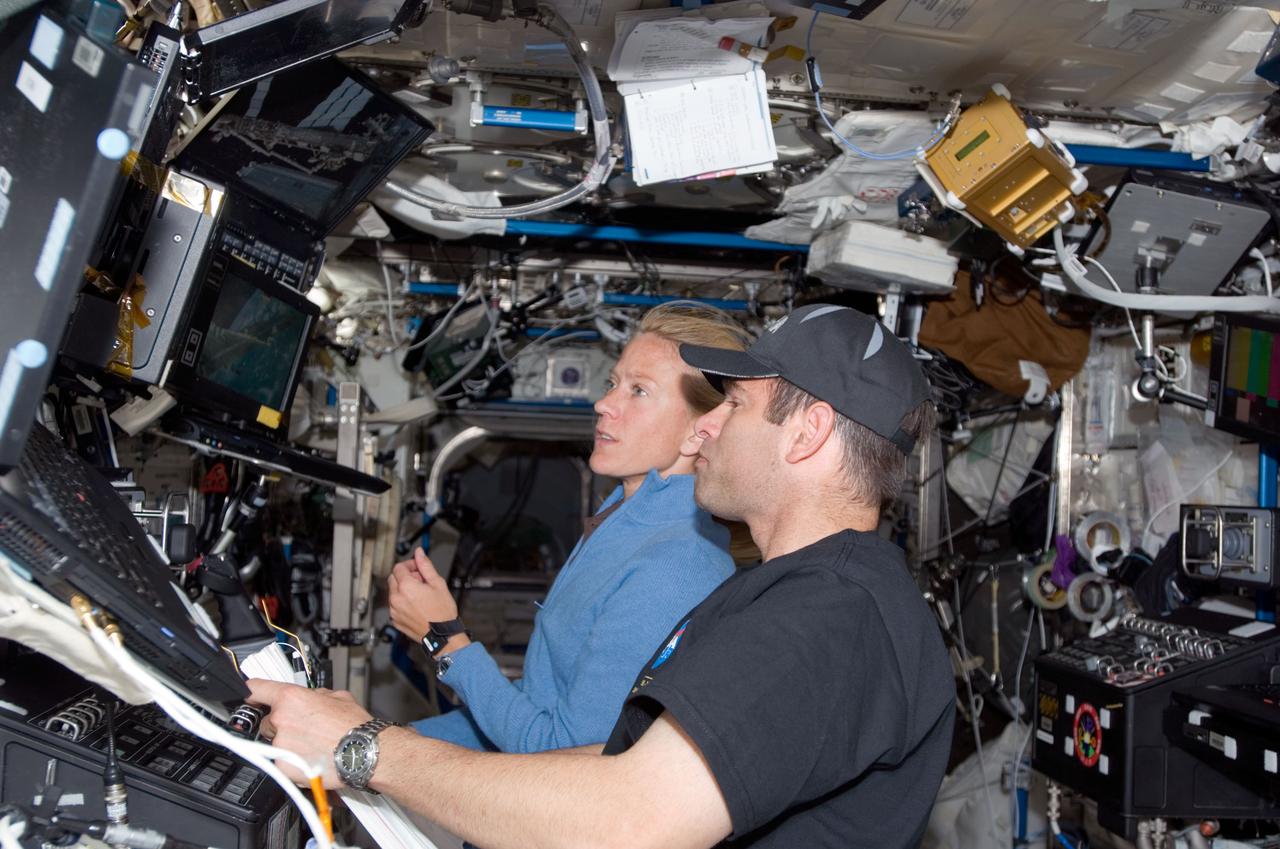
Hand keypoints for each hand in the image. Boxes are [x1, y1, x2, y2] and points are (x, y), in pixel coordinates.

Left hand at [247, 679, 372, 788]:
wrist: (364, 753)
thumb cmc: (354, 727)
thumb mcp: (337, 696)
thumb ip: (315, 695)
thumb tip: (309, 697)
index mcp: (292, 698)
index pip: (257, 689)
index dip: (251, 690)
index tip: (248, 694)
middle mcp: (281, 720)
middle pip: (268, 720)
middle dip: (281, 724)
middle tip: (304, 729)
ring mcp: (280, 745)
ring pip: (274, 742)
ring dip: (287, 743)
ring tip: (312, 746)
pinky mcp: (282, 767)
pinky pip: (280, 761)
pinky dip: (292, 761)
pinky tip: (310, 758)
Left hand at [387, 547, 458, 642]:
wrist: (442, 636)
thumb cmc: (442, 612)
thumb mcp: (437, 583)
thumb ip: (425, 566)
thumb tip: (419, 553)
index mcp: (406, 587)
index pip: (398, 567)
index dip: (409, 565)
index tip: (417, 569)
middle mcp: (396, 598)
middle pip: (393, 578)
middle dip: (405, 576)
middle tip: (420, 581)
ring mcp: (394, 611)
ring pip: (393, 592)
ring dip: (403, 590)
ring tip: (420, 595)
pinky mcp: (395, 620)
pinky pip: (394, 606)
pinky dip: (402, 602)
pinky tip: (416, 606)